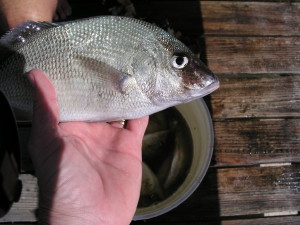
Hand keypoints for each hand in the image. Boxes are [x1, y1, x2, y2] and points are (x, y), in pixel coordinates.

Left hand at [27, 69, 147, 224]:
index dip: (77, 78)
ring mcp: (110, 138)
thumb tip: (35, 76)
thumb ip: (46, 110)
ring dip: (123, 93)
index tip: (81, 57)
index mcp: (68, 127)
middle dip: (103, 83)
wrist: (92, 219)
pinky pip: (137, 123)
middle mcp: (89, 130)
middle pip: (98, 101)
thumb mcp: (49, 142)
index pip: (72, 97)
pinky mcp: (129, 146)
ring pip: (119, 109)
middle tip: (110, 57)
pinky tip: (144, 93)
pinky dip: (141, 109)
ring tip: (129, 70)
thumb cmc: (64, 184)